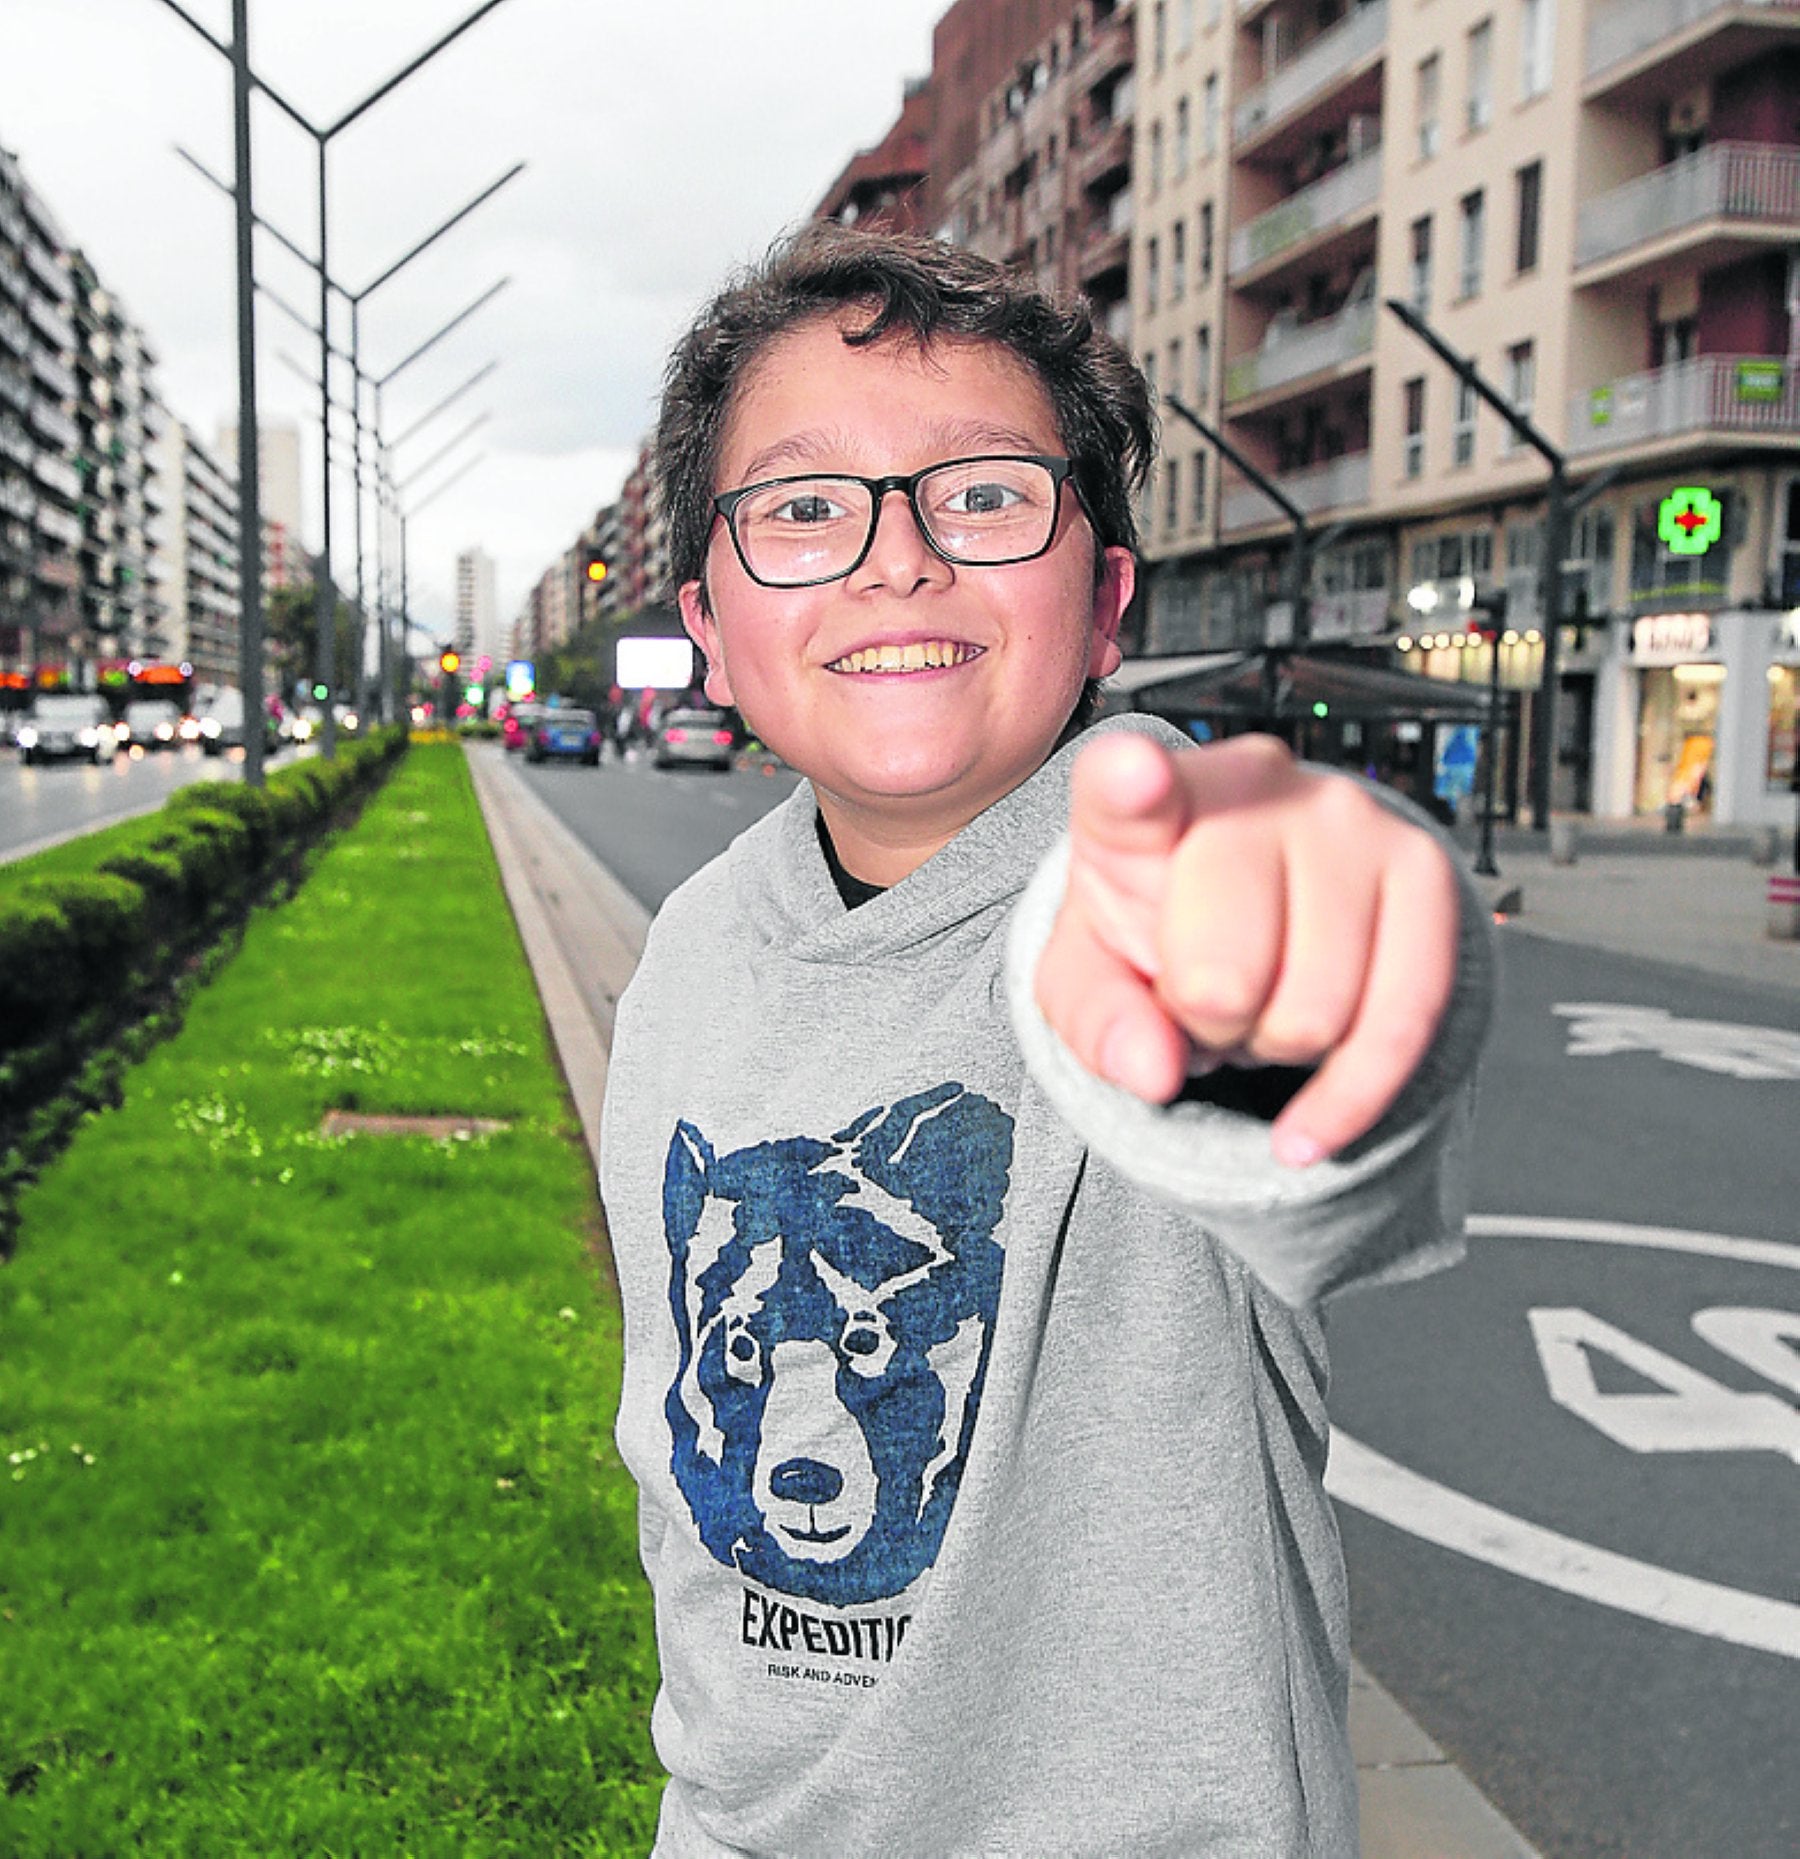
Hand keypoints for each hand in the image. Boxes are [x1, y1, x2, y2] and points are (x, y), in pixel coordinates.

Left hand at [1034, 733, 1460, 1165]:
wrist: (1250, 912)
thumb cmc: (1154, 933)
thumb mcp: (1089, 978)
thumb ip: (1098, 1020)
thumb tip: (1154, 1072)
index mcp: (1140, 805)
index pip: (1124, 792)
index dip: (1130, 786)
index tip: (1134, 775)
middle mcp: (1252, 786)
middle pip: (1224, 976)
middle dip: (1207, 1027)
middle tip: (1200, 999)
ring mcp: (1349, 820)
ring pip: (1317, 1013)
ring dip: (1275, 1047)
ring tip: (1256, 1001)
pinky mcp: (1423, 871)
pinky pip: (1402, 1024)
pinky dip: (1349, 1100)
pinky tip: (1304, 1131)